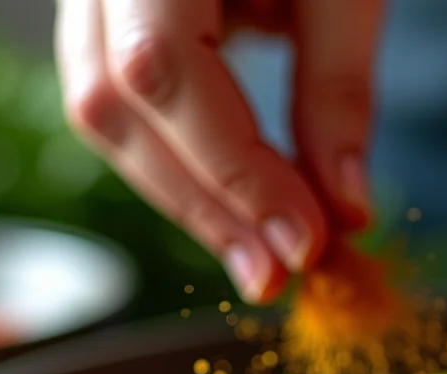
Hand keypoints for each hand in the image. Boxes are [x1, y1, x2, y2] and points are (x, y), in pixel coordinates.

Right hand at [55, 0, 381, 303]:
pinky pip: (117, 96)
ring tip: (259, 252)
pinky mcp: (105, 8)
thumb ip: (339, 88)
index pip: (163, 72)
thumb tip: (345, 210)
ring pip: (102, 112)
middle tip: (276, 274)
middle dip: (201, 204)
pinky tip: (229, 199)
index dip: (232, 171)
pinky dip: (175, 157)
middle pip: (112, 106)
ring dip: (183, 194)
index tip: (304, 243)